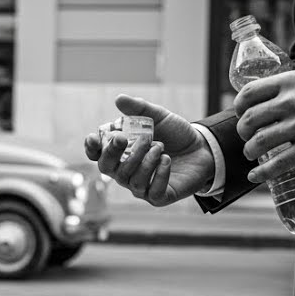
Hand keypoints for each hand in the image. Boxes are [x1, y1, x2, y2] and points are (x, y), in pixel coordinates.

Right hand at [84, 94, 214, 206]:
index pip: (97, 154)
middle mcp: (126, 171)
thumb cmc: (175, 135)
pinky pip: (151, 191)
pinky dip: (158, 175)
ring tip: (160, 146)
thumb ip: (140, 109)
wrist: (203, 149)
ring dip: (144, 161)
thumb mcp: (158, 117)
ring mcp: (141, 186)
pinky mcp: (158, 197)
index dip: (92, 148)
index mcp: (121, 152)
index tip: (93, 138)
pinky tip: (166, 160)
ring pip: (131, 179)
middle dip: (112, 153)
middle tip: (124, 138)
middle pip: (107, 168)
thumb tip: (119, 99)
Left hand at [233, 69, 294, 183]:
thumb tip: (266, 101)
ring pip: (258, 143)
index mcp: (288, 83)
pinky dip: (262, 173)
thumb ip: (287, 89)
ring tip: (253, 154)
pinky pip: (278, 163)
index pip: (248, 94)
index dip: (238, 107)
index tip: (240, 115)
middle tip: (248, 137)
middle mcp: (290, 103)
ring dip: (250, 152)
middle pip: (248, 120)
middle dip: (242, 133)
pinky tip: (256, 176)